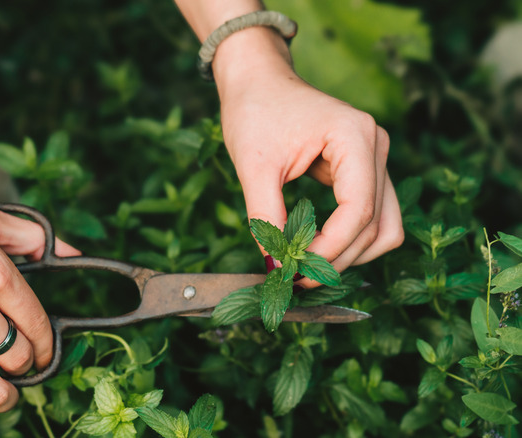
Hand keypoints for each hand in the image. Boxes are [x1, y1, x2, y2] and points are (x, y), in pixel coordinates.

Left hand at [215, 37, 403, 286]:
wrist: (258, 82)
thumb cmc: (254, 112)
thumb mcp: (253, 166)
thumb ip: (265, 215)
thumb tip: (276, 263)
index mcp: (354, 137)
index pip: (358, 210)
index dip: (330, 249)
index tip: (296, 270)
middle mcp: (376, 146)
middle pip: (376, 225)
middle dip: (338, 258)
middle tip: (296, 278)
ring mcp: (375, 158)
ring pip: (383, 227)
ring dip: (349, 255)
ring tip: (307, 269)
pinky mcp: (365, 170)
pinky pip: (370, 217)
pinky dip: (348, 240)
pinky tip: (316, 250)